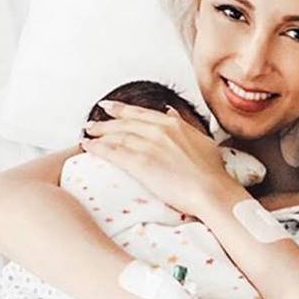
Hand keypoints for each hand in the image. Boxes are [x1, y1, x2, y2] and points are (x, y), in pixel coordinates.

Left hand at [80, 100, 232, 216]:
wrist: (211, 190)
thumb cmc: (211, 173)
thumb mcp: (201, 141)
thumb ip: (183, 125)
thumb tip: (171, 113)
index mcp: (173, 124)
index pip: (140, 113)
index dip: (121, 110)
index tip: (109, 107)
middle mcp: (158, 130)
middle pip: (124, 122)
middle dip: (105, 122)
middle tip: (92, 123)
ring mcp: (148, 146)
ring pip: (116, 136)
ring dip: (99, 135)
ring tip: (88, 135)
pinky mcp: (140, 163)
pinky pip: (113, 152)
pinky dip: (98, 148)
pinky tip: (88, 147)